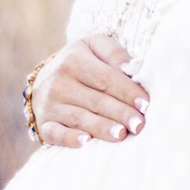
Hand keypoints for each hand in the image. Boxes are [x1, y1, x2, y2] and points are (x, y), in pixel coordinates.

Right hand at [32, 35, 148, 147]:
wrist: (44, 80)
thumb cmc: (79, 63)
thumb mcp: (93, 47)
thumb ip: (114, 53)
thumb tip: (131, 66)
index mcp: (74, 60)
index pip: (106, 78)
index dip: (127, 92)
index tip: (146, 105)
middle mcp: (59, 82)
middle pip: (96, 100)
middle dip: (120, 113)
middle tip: (139, 125)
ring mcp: (49, 104)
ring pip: (80, 118)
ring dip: (102, 127)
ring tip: (121, 134)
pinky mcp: (43, 123)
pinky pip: (55, 133)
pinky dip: (69, 138)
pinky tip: (85, 142)